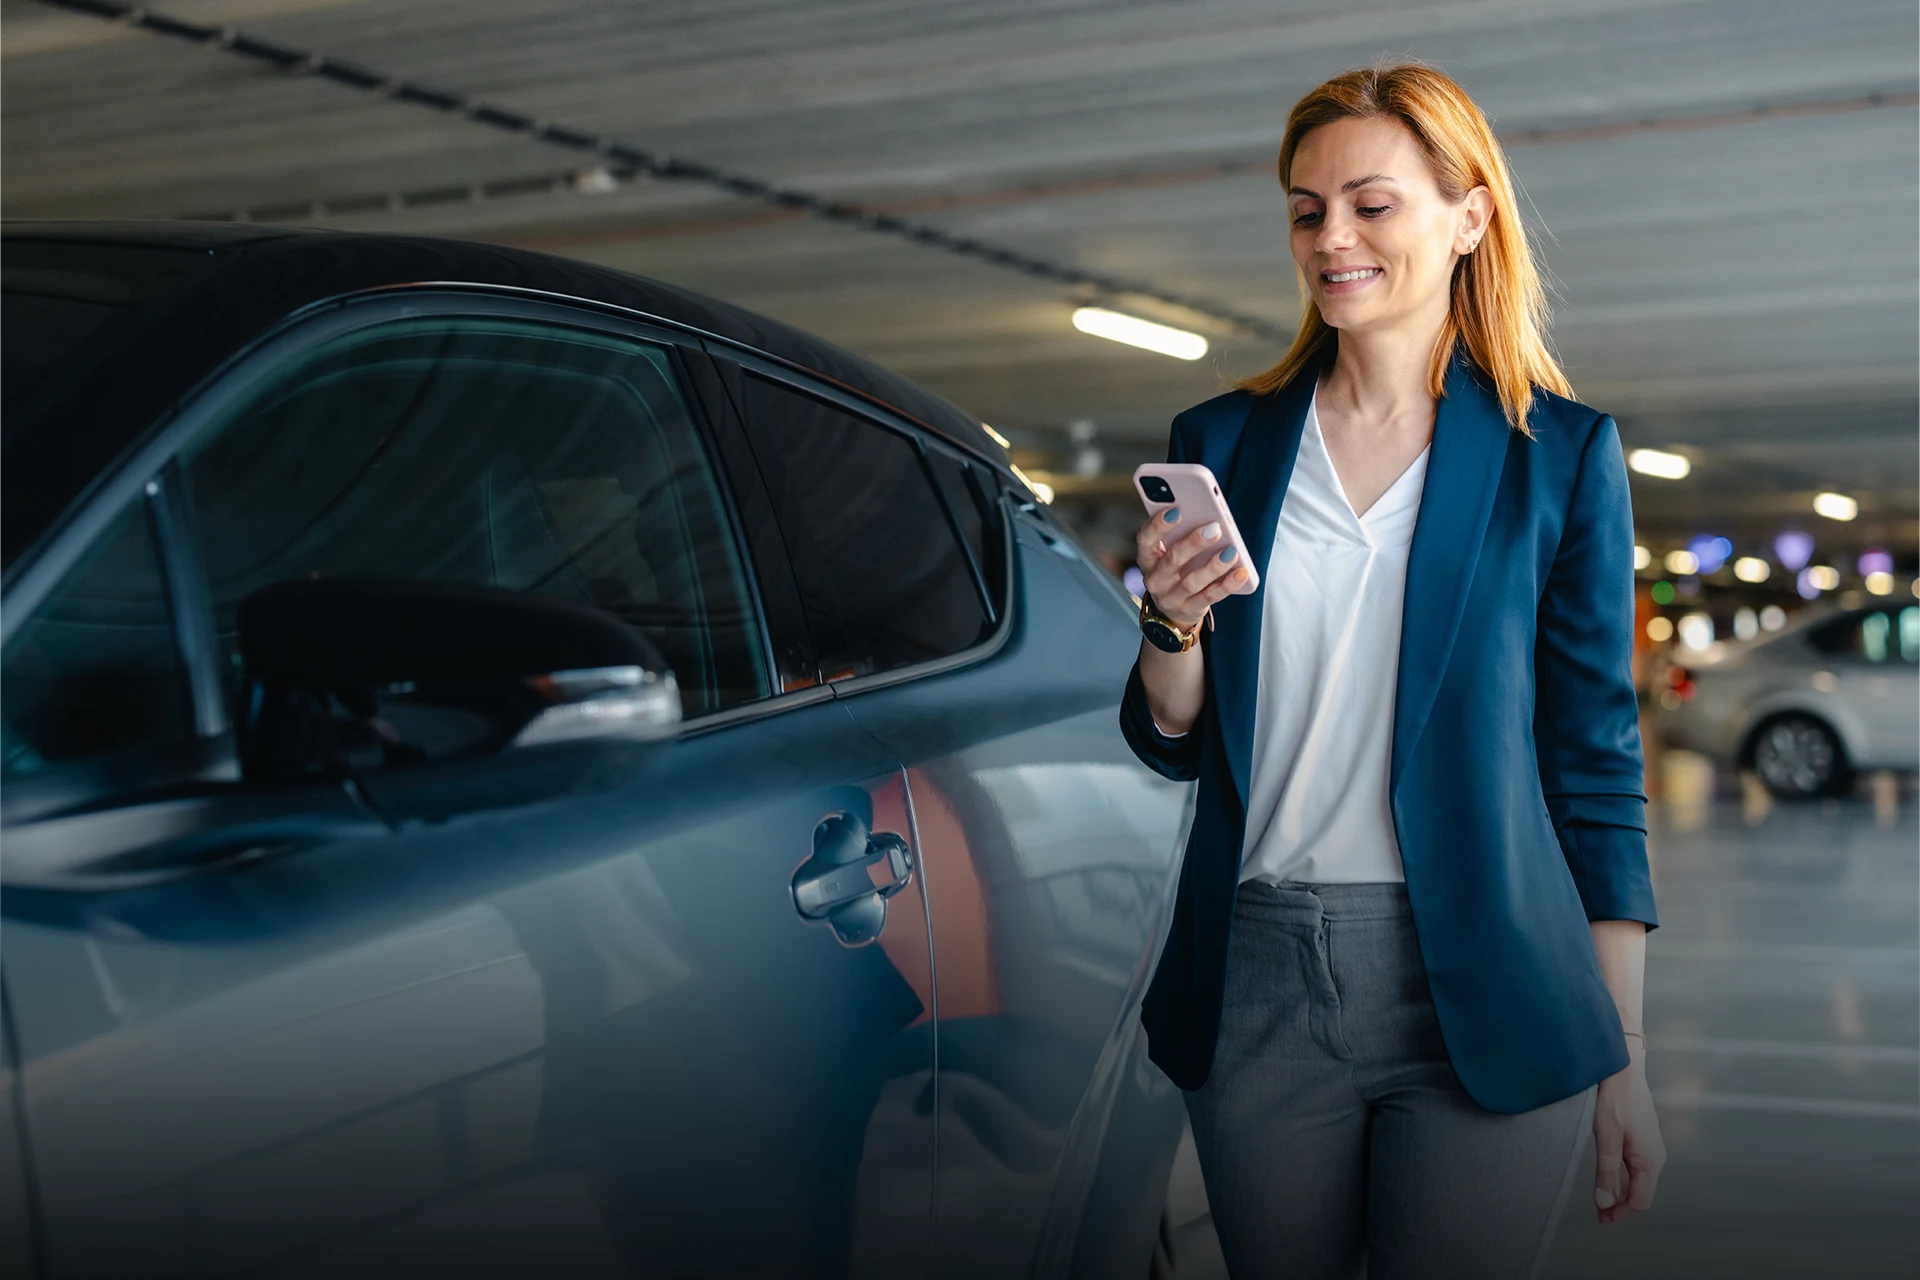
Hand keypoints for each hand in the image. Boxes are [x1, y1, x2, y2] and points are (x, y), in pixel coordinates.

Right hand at [1134, 507, 1248, 627]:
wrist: (1175, 607)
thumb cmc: (1177, 568)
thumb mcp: (1171, 551)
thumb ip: (1183, 534)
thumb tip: (1209, 519)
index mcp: (1148, 557)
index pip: (1146, 539)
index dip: (1158, 525)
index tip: (1177, 511)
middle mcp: (1155, 578)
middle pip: (1172, 559)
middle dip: (1194, 543)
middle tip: (1215, 529)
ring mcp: (1170, 597)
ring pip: (1191, 582)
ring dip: (1213, 566)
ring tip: (1231, 552)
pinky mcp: (1189, 609)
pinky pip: (1209, 597)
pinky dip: (1227, 585)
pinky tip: (1241, 573)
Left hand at [1593, 1039, 1664, 1223]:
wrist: (1623, 1070)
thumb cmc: (1614, 1101)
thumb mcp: (1606, 1137)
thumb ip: (1606, 1172)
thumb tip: (1604, 1204)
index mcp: (1650, 1161)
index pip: (1641, 1201)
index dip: (1621, 1212)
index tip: (1601, 1218)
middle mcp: (1655, 1158)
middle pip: (1640, 1193)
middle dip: (1620, 1205)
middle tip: (1598, 1213)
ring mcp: (1651, 1148)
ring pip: (1637, 1179)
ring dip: (1620, 1191)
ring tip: (1600, 1199)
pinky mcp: (1643, 1139)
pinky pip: (1635, 1166)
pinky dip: (1622, 1176)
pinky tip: (1607, 1176)